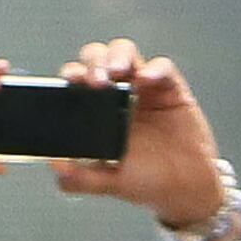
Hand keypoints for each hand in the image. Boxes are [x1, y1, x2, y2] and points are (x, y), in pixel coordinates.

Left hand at [47, 42, 228, 231]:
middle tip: (97, 81)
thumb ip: (80, 178)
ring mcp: (143, 87)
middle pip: (98, 58)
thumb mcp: (108, 182)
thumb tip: (56, 166)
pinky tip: (147, 81)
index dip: (73, 75)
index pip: (77, 80)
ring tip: (118, 72)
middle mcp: (117, 94)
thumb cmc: (145, 180)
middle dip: (94, 62)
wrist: (184, 189)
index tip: (71, 81)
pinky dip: (154, 69)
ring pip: (125, 52)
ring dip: (118, 56)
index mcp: (96, 111)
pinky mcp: (170, 88)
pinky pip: (162, 67)